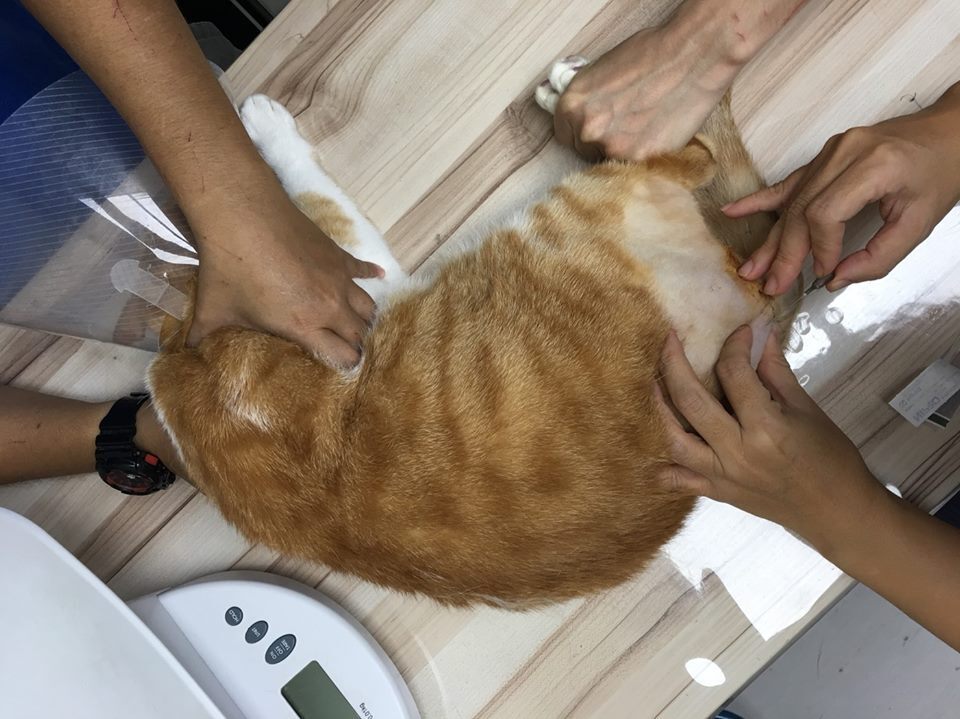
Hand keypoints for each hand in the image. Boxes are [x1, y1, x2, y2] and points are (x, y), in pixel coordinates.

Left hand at [188, 197, 382, 365]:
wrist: (243, 216)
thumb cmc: (229, 268)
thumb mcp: (212, 311)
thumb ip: (202, 339)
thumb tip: (183, 356)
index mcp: (304, 325)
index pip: (343, 357)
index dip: (344, 366)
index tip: (338, 369)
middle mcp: (330, 306)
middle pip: (360, 334)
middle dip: (356, 346)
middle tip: (349, 351)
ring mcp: (339, 279)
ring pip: (368, 307)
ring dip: (364, 319)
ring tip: (359, 325)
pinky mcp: (339, 255)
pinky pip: (365, 271)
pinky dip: (371, 277)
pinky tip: (378, 277)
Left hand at [555, 26, 738, 159]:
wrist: (692, 56)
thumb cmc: (652, 52)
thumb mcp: (603, 70)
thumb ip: (588, 98)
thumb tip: (580, 113)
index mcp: (571, 105)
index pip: (565, 135)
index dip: (582, 131)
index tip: (596, 128)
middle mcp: (587, 129)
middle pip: (585, 151)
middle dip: (601, 142)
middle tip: (626, 127)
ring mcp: (612, 147)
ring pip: (609, 162)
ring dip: (622, 151)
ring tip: (645, 128)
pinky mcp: (640, 159)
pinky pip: (635, 166)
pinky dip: (644, 156)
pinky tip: (657, 135)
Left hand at [656, 326, 886, 546]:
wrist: (838, 512)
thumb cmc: (830, 458)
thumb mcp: (807, 410)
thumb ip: (777, 373)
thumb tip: (761, 337)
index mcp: (766, 427)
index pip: (735, 374)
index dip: (735, 345)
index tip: (740, 332)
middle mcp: (736, 451)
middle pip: (690, 401)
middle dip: (674, 363)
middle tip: (669, 339)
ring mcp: (722, 475)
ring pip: (673, 439)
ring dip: (657, 408)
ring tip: (652, 381)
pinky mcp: (716, 492)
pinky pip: (678, 479)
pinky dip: (662, 464)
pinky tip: (653, 442)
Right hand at [726, 83, 959, 294]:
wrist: (950, 131)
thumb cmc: (942, 172)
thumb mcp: (920, 222)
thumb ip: (879, 257)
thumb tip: (835, 278)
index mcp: (873, 165)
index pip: (825, 214)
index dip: (819, 249)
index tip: (823, 272)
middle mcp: (845, 152)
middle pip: (801, 210)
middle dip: (784, 253)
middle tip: (769, 285)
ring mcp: (831, 150)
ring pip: (791, 202)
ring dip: (770, 239)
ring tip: (750, 268)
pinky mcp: (825, 155)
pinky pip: (789, 181)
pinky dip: (760, 200)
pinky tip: (733, 212)